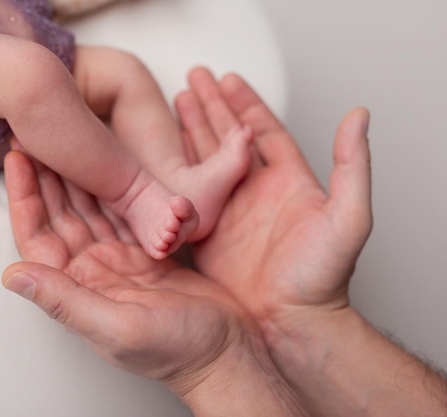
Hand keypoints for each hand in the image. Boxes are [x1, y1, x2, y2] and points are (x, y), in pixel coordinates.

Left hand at [1, 150, 245, 394]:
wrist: (226, 353)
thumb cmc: (178, 350)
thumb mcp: (118, 327)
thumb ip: (65, 301)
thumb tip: (11, 276)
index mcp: (78, 287)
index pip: (38, 236)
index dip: (24, 197)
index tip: (16, 158)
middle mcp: (93, 271)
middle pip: (61, 216)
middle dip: (47, 176)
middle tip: (37, 135)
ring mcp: (120, 260)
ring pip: (91, 209)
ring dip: (78, 176)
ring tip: (67, 140)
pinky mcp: (147, 253)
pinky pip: (123, 212)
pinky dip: (114, 188)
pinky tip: (108, 163)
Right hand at [175, 67, 371, 330]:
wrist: (291, 324)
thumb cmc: (322, 279)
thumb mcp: (347, 219)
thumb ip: (353, 167)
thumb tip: (359, 119)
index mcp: (288, 183)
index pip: (262, 131)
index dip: (245, 103)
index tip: (228, 79)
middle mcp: (256, 193)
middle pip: (229, 138)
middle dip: (212, 107)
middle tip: (194, 79)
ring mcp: (230, 212)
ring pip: (206, 160)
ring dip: (192, 130)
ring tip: (176, 102)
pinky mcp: (207, 234)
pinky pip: (188, 194)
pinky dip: (175, 172)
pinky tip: (163, 153)